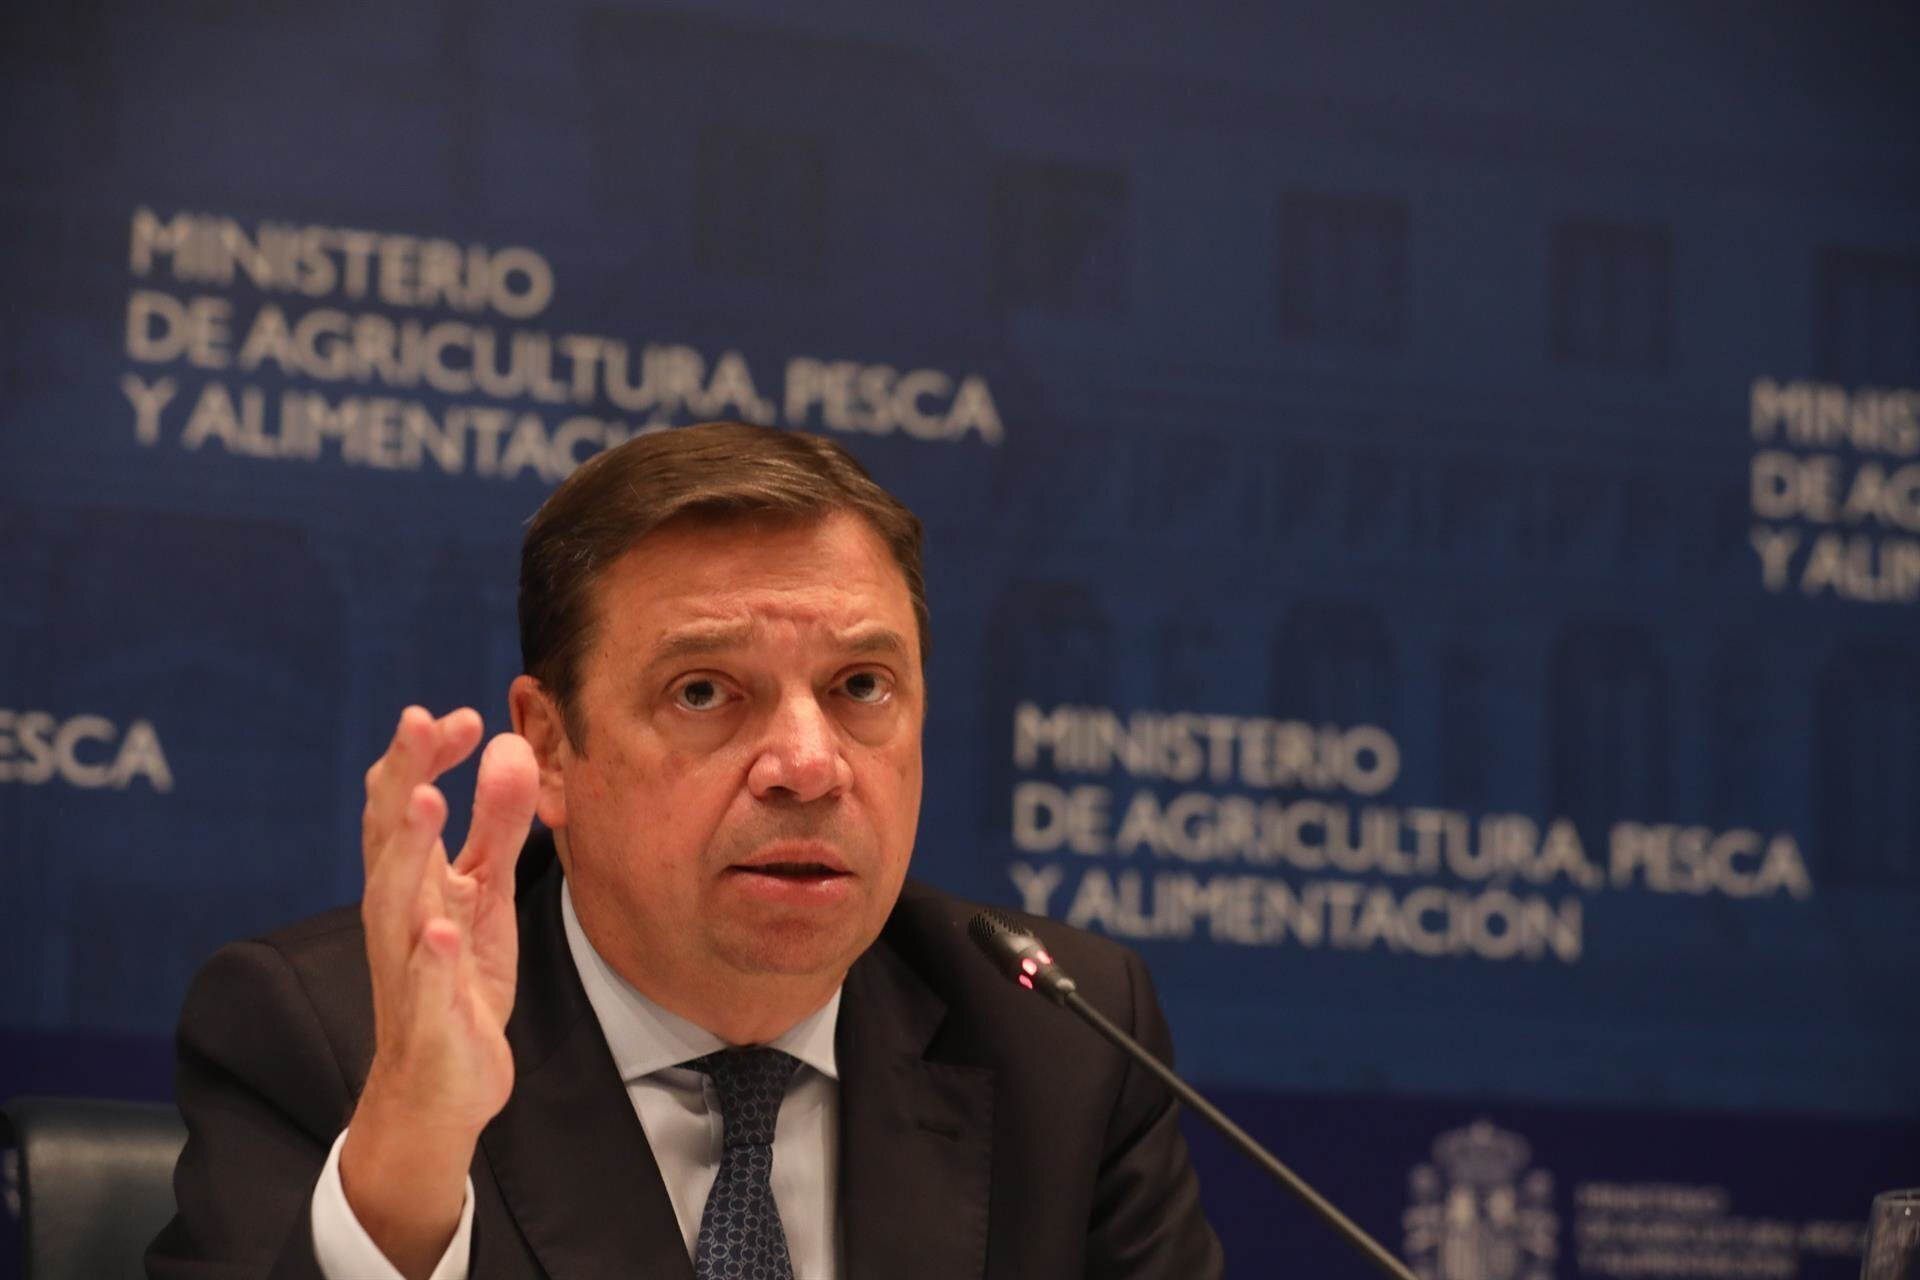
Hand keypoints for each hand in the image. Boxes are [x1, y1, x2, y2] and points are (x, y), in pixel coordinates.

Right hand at [340, 707, 538, 1278]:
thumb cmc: (458, 977)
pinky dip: (431, 957)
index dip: (426, 755)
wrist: (440, 1085)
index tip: (462, 714)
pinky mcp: (430, 1016)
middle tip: (418, 721)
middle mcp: (398, 912)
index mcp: (411, 877)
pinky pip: (426, 984)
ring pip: (395, 901)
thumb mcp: (486, 892)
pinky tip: (441, 929)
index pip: (405, 801)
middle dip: (403, 778)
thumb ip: (497, 822)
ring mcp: (408, 964)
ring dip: (408, 851)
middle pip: (389, 835)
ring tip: (426, 800)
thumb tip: (509, 743)